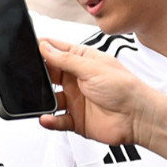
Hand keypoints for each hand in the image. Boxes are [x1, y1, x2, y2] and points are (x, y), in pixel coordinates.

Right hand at [37, 38, 158, 146]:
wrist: (138, 118)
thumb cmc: (125, 88)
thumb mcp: (92, 68)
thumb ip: (66, 60)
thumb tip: (45, 47)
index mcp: (83, 62)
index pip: (57, 51)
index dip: (43, 48)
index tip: (27, 48)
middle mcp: (77, 80)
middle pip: (49, 74)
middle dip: (38, 75)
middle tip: (28, 75)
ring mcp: (75, 100)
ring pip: (50, 98)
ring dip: (42, 100)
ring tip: (38, 99)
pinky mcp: (75, 119)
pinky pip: (56, 119)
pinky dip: (49, 120)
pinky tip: (46, 117)